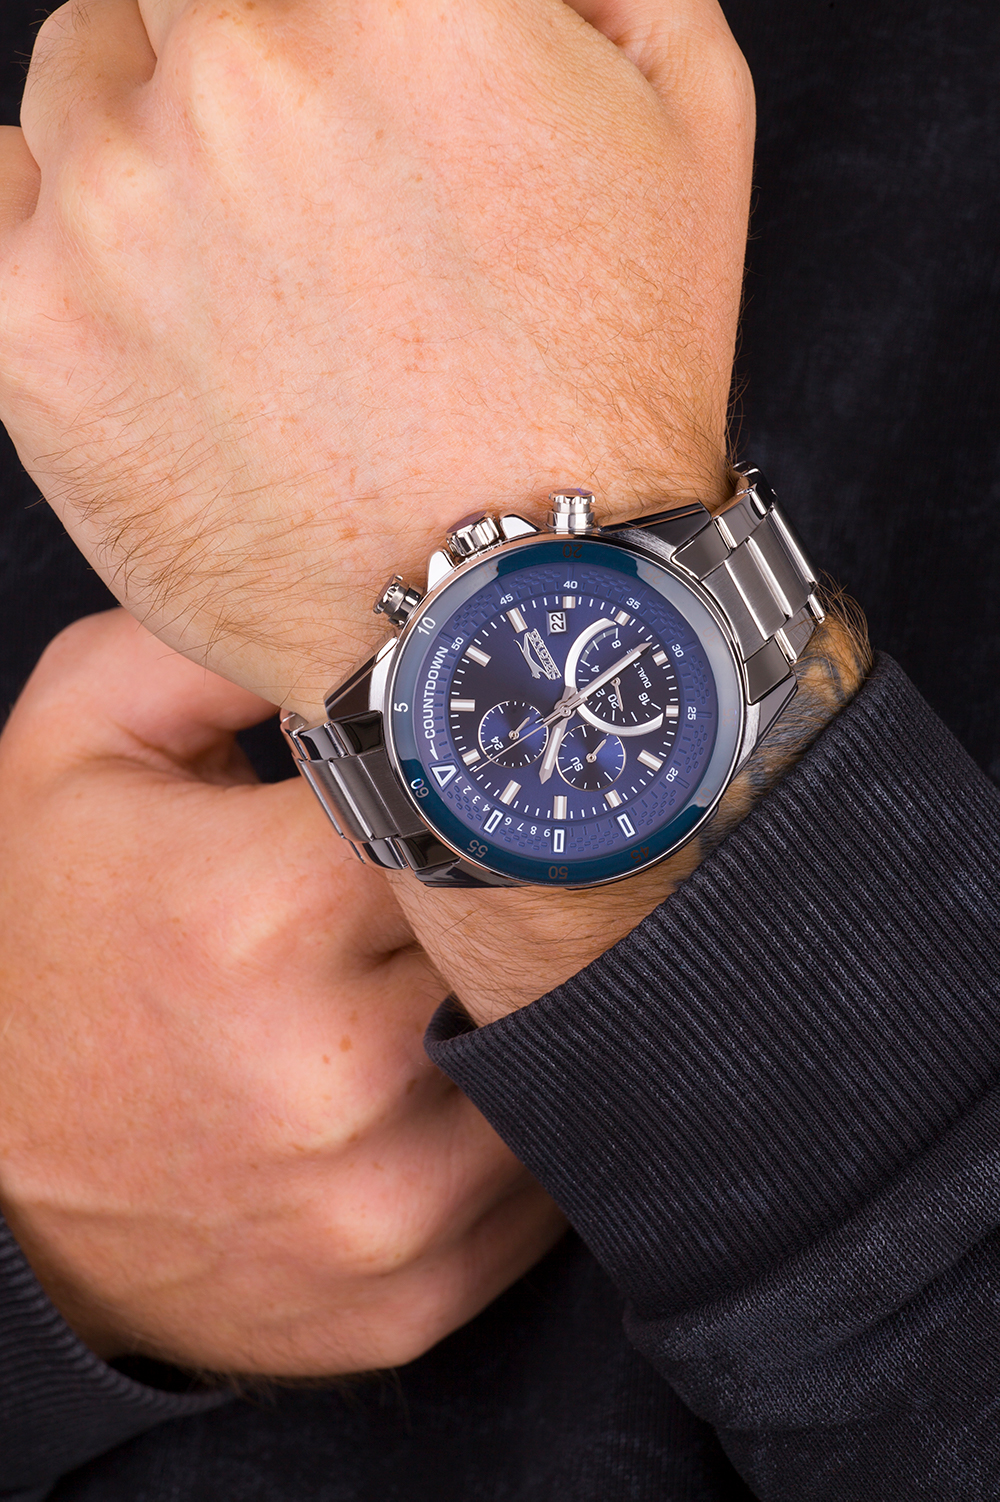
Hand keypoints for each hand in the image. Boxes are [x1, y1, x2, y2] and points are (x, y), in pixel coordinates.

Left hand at [0, 0, 752, 717]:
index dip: (321, 20)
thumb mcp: (689, 122)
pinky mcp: (30, 330)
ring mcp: (116, 202)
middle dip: (239, 60)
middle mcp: (237, 70)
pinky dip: (47, 225)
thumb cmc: (602, 393)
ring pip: (79, 81)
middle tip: (311, 189)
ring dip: (149, 143)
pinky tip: (145, 295)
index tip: (329, 65)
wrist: (510, 608)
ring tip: (253, 276)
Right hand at [0, 611, 563, 1372]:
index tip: (476, 767)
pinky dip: (525, 1123)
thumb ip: (202, 645)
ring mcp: (380, 1199)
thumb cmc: (44, 948)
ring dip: (531, 1006)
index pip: (472, 794)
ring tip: (460, 976)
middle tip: (491, 864)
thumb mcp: (73, 751)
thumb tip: (352, 596)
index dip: (482, 773)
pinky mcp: (409, 1293)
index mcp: (257, 907)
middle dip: (515, 887)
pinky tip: (456, 1081)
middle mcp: (332, 1064)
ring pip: (562, 1051)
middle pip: (528, 927)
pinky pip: (547, 1185)